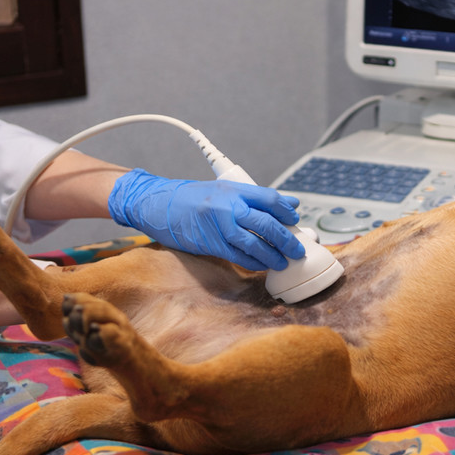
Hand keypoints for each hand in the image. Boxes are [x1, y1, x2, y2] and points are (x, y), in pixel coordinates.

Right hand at [108, 168, 304, 269]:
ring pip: (254, 243)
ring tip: (284, 262)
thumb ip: (254, 198)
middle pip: (266, 223)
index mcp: (233, 189)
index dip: (287, 211)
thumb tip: (289, 204)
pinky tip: (263, 266)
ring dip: (273, 255)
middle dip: (286, 239)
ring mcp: (219, 226)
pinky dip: (254, 263)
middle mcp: (228, 206)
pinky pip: (238, 256)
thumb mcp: (224, 189)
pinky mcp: (210, 244)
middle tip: (297, 249)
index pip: (269, 199)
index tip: (295, 219)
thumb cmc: (191, 197)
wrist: (157, 205)